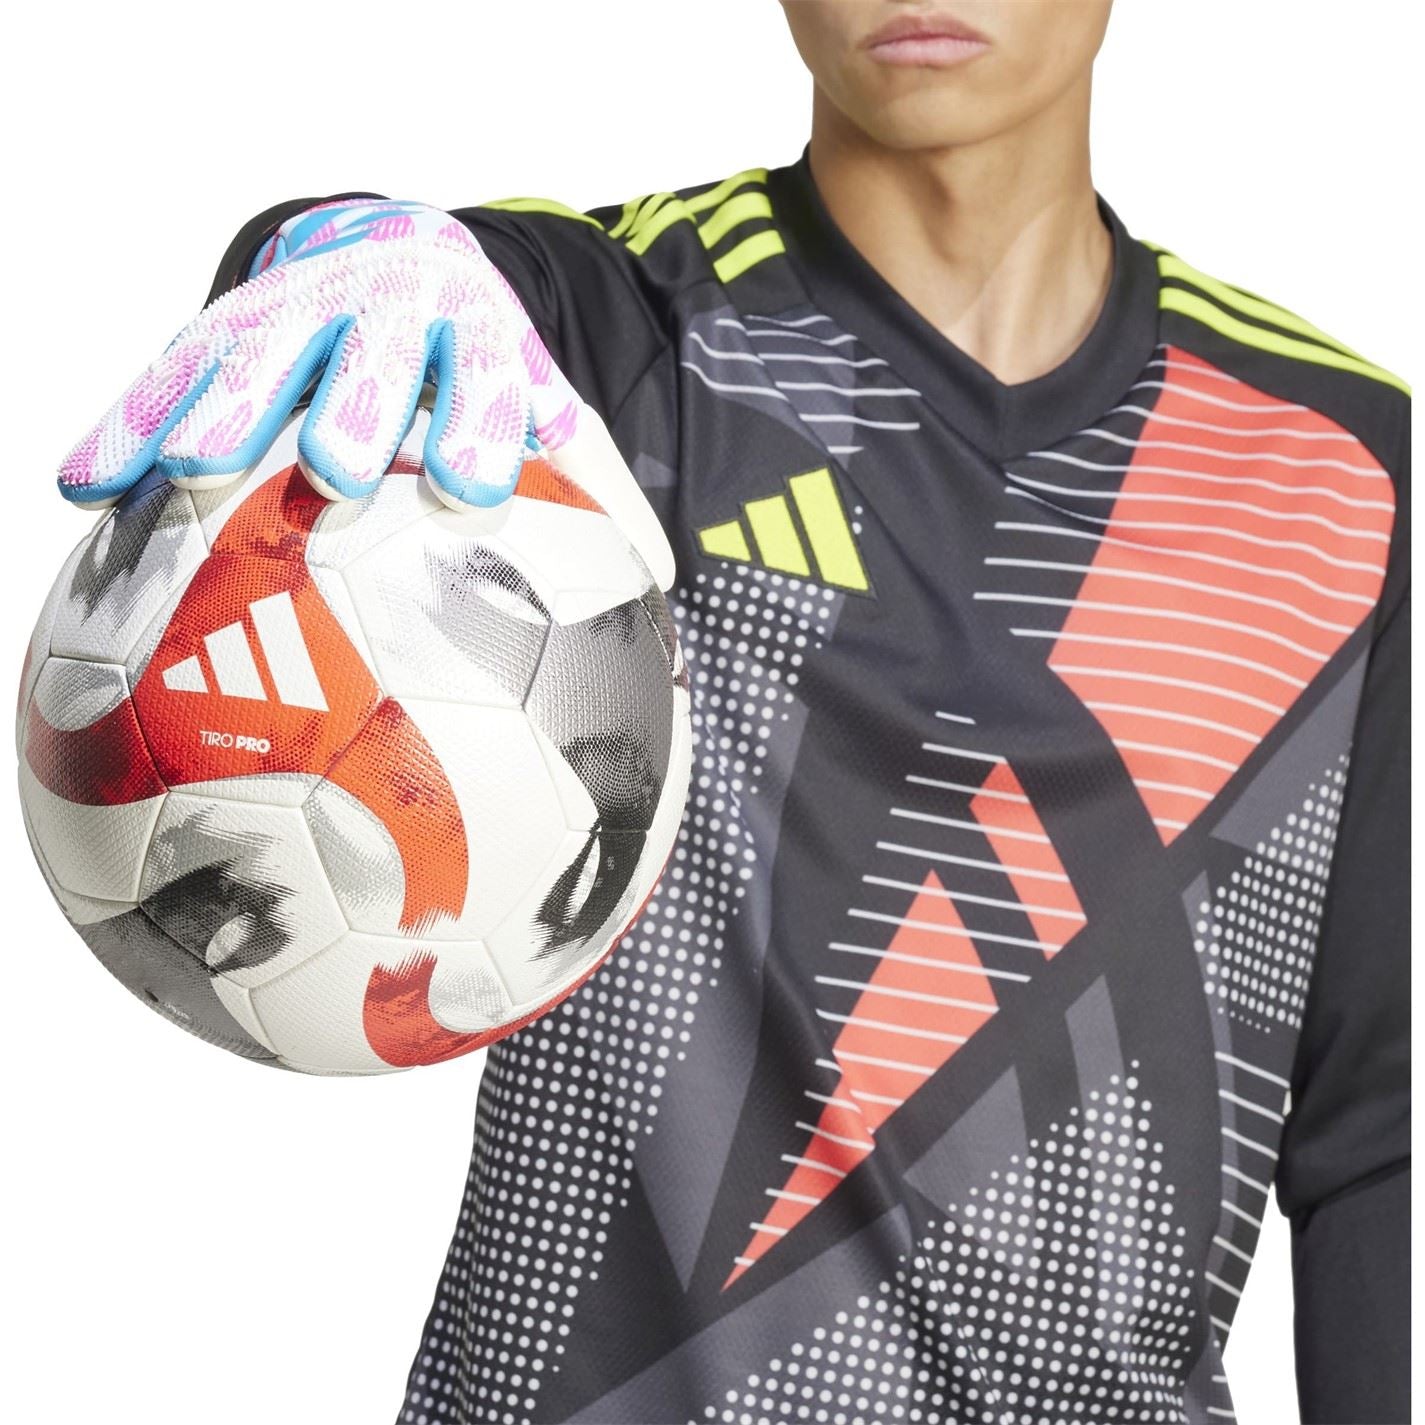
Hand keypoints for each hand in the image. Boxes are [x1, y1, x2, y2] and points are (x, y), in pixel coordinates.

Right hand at [58, 199, 673, 588]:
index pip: (475, 372)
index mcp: (467, 330)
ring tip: (187, 471)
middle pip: (361, 354)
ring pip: (250, 356)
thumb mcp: (537, 402)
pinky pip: (165, 374)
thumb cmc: (473, 365)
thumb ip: (589, 484)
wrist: (400, 255)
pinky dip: (126, 425)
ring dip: (219, 411)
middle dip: (349, 403)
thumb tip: (661, 588)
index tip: (469, 485)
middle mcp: (378, 309)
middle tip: (338, 465)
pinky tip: (87, 484)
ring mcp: (294, 310)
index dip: (470, 419)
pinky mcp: (225, 325)